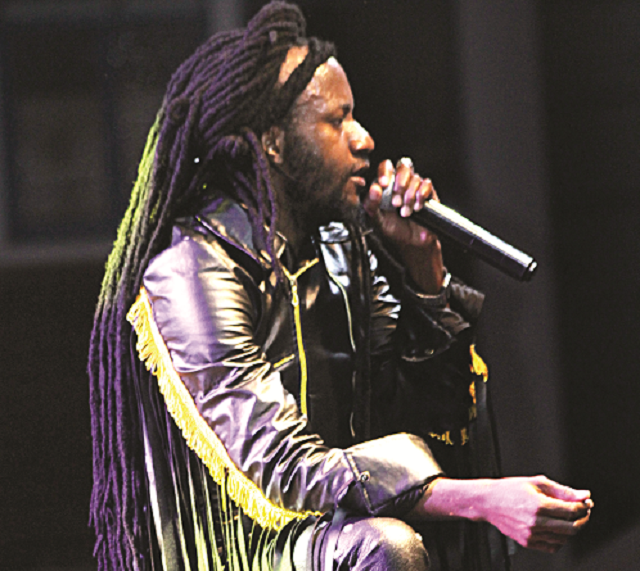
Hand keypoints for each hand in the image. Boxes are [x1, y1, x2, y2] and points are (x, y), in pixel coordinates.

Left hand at [363, 158, 443, 293]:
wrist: (412, 243)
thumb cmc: (393, 230)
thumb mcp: (377, 220)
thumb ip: (371, 205)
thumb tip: (374, 188)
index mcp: (386, 185)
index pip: (386, 166)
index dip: (385, 171)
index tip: (383, 184)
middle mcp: (401, 182)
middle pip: (403, 165)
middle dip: (399, 183)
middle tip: (395, 202)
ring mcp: (416, 186)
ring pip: (415, 178)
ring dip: (409, 197)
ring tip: (405, 213)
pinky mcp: (428, 192)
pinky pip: (427, 184)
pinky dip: (421, 196)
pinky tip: (417, 208)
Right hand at [479, 475, 592, 552]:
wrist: (488, 502)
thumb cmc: (511, 489)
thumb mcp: (536, 482)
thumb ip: (562, 490)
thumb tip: (584, 495)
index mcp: (539, 505)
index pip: (571, 510)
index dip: (583, 506)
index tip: (586, 502)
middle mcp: (536, 522)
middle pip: (572, 527)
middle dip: (583, 518)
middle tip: (583, 511)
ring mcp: (532, 534)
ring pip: (564, 538)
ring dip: (572, 529)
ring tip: (569, 518)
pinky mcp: (527, 542)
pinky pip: (553, 546)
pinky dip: (560, 539)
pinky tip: (557, 528)